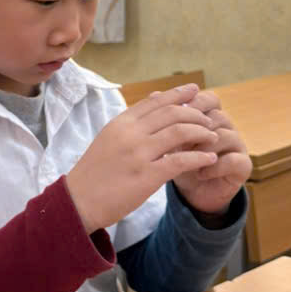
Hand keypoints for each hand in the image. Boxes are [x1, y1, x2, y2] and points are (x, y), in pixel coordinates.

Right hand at [67, 83, 218, 233]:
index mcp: (120, 123)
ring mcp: (138, 154)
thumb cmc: (94, 172)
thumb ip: (129, 125)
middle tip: (208, 119)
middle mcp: (130, 133)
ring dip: (202, 132)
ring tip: (212, 137)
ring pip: (180, 131)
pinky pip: (181, 161)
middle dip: (195, 113)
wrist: (78, 201)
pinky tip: (210, 159)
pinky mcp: (146, 176)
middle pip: (172, 112)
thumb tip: (151, 106)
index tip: (194, 90)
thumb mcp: (108, 140)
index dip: (177, 93)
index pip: (155, 101)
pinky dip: (199, 157)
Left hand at [171, 90, 251, 216]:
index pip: (209, 99)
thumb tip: (154, 94)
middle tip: (179, 139)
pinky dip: (214, 166)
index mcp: (210, 115)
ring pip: (225, 136)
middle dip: (196, 127)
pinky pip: (233, 160)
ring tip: (186, 158)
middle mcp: (227, 126)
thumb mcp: (169, 139)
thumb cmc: (179, 159)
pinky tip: (200, 173)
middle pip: (218, 115)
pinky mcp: (243, 165)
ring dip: (203, 147)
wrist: (192, 191)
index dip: (194, 103)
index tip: (173, 114)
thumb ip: (165, 118)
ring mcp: (237, 145)